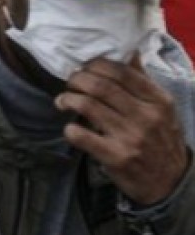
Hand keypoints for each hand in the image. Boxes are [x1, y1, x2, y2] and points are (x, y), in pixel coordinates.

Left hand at [57, 58, 189, 206]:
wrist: (170, 182)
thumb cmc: (161, 140)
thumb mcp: (162, 109)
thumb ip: (143, 82)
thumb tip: (129, 52)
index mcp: (159, 100)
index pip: (121, 72)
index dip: (95, 65)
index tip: (84, 68)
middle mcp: (146, 116)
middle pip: (101, 87)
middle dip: (77, 80)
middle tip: (70, 83)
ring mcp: (131, 137)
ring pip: (88, 106)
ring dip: (68, 99)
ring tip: (63, 101)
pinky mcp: (115, 157)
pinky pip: (82, 136)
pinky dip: (70, 129)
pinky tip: (70, 127)